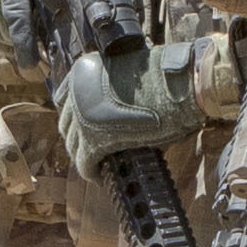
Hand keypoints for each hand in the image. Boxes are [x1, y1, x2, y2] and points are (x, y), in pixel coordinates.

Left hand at [54, 34, 201, 170]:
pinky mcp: (93, 140)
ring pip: (74, 145)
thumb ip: (112, 93)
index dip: (76, 117)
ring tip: (98, 164)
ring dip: (85, 155)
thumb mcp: (127, 75)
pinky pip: (85, 163)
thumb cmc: (165, 77)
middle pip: (68, 124)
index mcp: (82, 70)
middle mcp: (76, 91)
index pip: (66, 99)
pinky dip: (92, 172)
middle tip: (91, 149)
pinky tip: (100, 176)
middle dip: (78, 138)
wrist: (179, 84)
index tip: (84, 127)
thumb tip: (114, 116)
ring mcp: (82, 116)